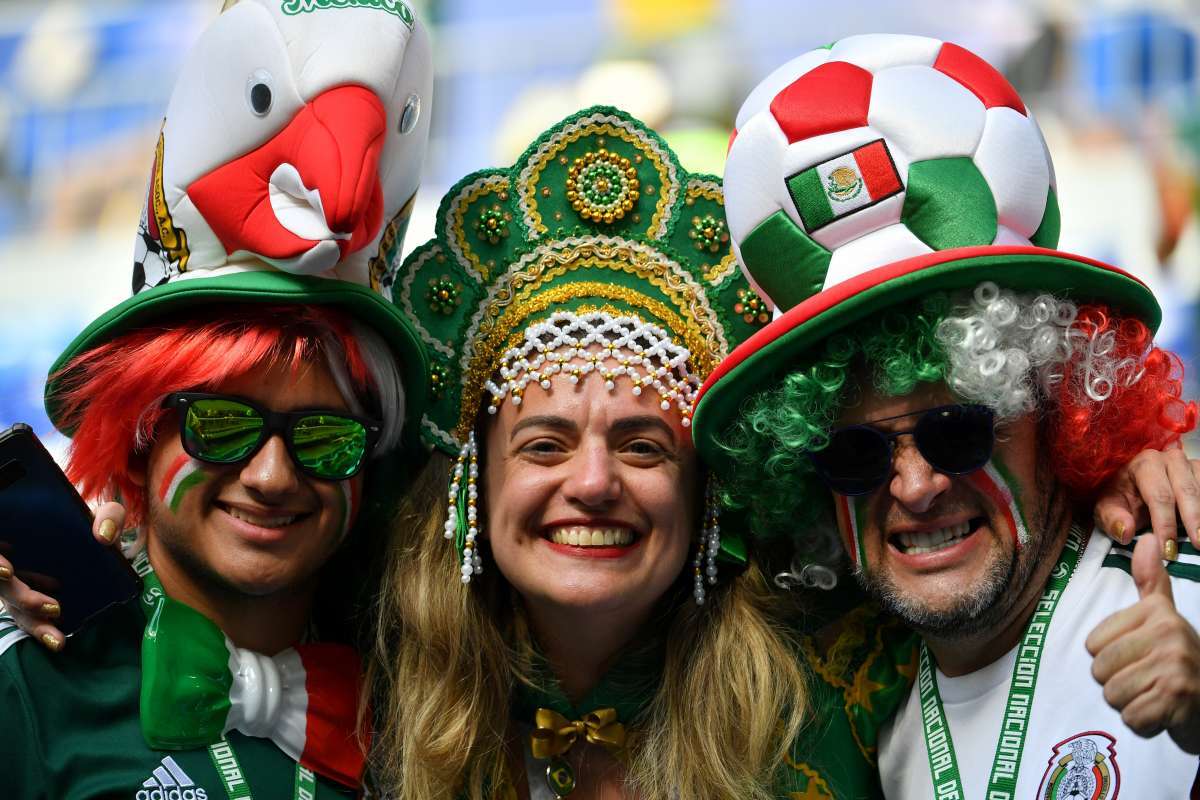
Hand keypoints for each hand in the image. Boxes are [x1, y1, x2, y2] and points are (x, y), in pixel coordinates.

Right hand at [0, 502, 126, 650]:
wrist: (103, 543)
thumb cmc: (94, 527)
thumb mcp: (104, 516)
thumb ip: (108, 516)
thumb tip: (104, 536)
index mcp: (23, 533)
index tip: (8, 572)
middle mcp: (15, 560)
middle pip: (5, 585)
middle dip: (24, 599)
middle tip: (54, 608)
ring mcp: (22, 583)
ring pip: (15, 607)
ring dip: (33, 623)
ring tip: (57, 639)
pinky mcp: (34, 603)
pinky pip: (29, 619)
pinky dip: (40, 630)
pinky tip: (57, 640)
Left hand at [1087, 534, 1199, 752]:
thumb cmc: (1179, 660)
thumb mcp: (1164, 616)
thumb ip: (1151, 581)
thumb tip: (1146, 538)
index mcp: (1158, 613)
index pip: (1093, 643)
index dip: (1109, 658)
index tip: (1139, 658)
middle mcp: (1170, 633)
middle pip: (1100, 669)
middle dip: (1118, 684)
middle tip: (1146, 681)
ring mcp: (1176, 666)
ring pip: (1113, 694)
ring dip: (1130, 704)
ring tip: (1153, 695)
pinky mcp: (1178, 698)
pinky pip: (1131, 716)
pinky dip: (1143, 722)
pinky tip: (1161, 713)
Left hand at [1093, 444, 1199, 559]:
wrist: (1133, 487)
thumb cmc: (1120, 499)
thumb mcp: (1107, 509)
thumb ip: (1112, 519)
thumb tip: (1126, 532)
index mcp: (1145, 464)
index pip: (1159, 497)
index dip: (1165, 525)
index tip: (1168, 550)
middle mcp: (1171, 459)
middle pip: (1186, 492)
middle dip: (1193, 521)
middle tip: (1198, 545)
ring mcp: (1190, 464)